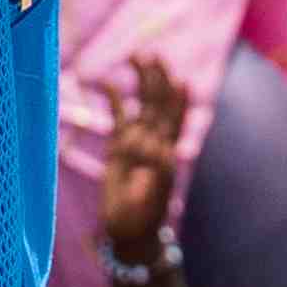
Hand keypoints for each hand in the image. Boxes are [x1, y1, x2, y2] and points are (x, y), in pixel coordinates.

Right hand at [95, 53, 188, 263]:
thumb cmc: (142, 219)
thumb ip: (153, 177)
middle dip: (157, 80)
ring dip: (141, 80)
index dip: (179, 101)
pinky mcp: (118, 147)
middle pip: (159, 104)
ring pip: (141, 104)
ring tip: (136, 56)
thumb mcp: (150, 200)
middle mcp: (154, 142)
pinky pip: (117, 116)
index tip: (181, 81)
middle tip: (152, 55)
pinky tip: (104, 80)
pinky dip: (113, 97)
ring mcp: (136, 142)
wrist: (129, 231)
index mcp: (167, 153)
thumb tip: (155, 150)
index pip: (175, 120)